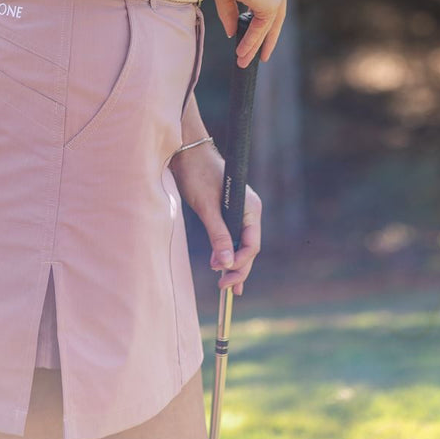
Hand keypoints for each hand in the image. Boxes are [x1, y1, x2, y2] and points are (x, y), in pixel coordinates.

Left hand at [168, 142, 261, 296]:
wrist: (187, 151)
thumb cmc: (197, 174)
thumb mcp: (207, 206)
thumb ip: (218, 235)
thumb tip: (227, 264)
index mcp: (251, 207)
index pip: (252, 245)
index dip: (240, 264)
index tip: (223, 277)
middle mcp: (250, 210)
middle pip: (249, 248)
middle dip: (238, 268)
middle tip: (223, 287)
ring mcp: (241, 211)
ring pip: (241, 244)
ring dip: (234, 263)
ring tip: (226, 286)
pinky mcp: (229, 212)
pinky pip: (233, 237)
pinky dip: (229, 252)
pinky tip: (224, 268)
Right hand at [208, 0, 289, 67]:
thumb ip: (232, 11)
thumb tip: (233, 33)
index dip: (262, 14)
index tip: (257, 28)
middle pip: (275, 12)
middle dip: (267, 35)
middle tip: (261, 54)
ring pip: (269, 23)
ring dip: (256, 44)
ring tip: (245, 60)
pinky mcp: (273, 3)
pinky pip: (262, 27)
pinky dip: (252, 41)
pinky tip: (242, 52)